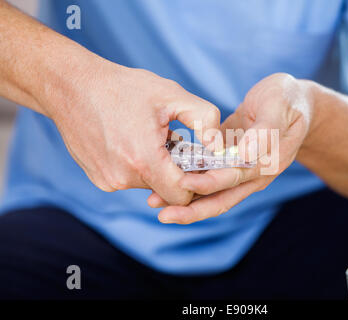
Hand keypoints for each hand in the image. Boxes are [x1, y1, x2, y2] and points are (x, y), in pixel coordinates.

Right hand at [48, 60, 219, 205]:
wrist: (71, 86)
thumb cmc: (123, 88)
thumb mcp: (172, 94)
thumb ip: (204, 119)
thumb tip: (219, 148)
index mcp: (144, 160)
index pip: (183, 195)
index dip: (197, 181)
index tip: (200, 161)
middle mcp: (123, 178)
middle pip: (167, 191)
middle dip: (179, 172)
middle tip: (179, 144)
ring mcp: (108, 181)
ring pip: (150, 185)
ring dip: (159, 168)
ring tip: (154, 139)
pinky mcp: (99, 179)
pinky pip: (132, 180)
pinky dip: (141, 167)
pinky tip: (136, 142)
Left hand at [149, 73, 316, 222]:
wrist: (292, 102)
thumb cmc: (287, 100)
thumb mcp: (279, 107)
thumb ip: (265, 131)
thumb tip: (244, 155)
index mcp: (267, 163)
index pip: (234, 178)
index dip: (208, 184)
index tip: (182, 184)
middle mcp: (254, 173)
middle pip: (221, 197)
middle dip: (192, 208)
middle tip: (163, 214)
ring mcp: (241, 171)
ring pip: (214, 193)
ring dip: (187, 201)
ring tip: (157, 205)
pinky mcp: (230, 163)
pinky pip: (210, 178)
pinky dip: (191, 183)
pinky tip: (168, 181)